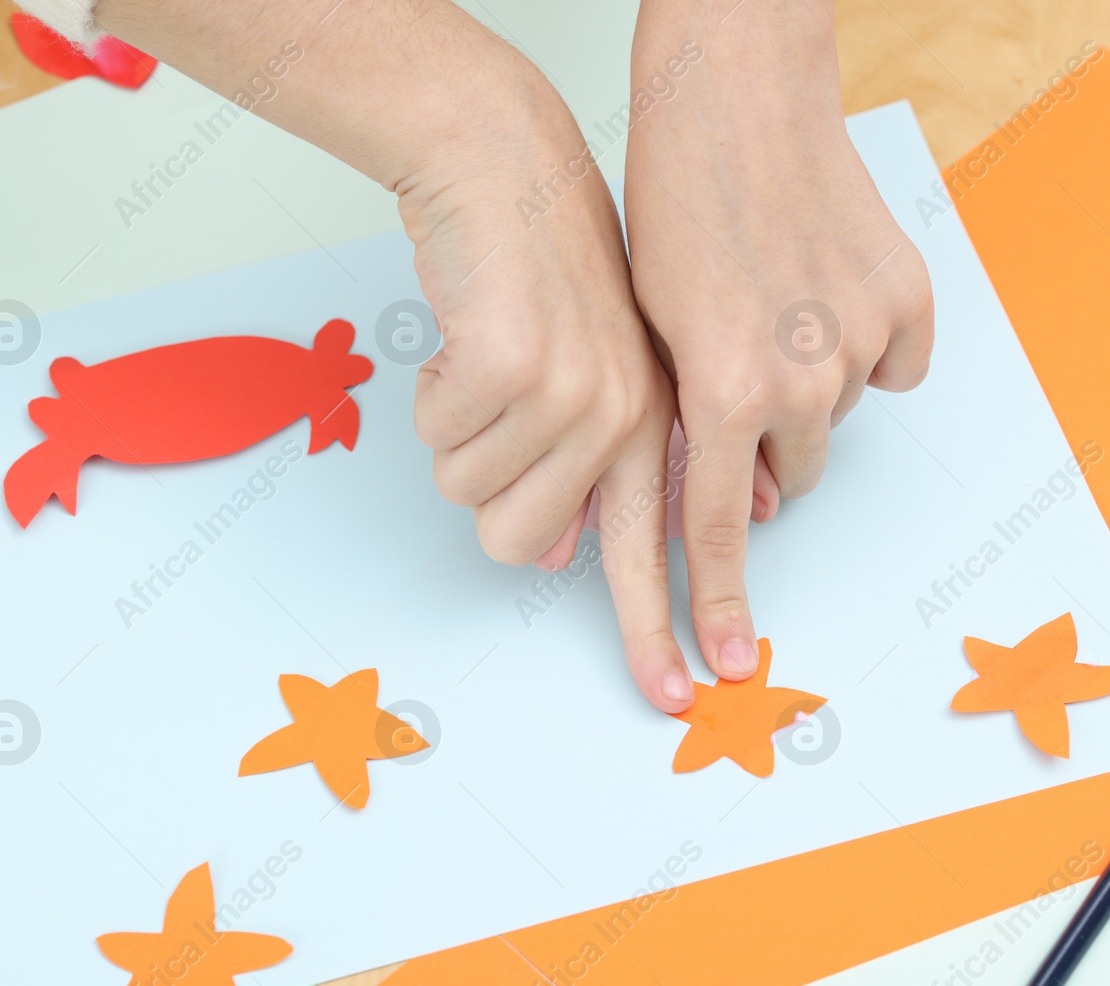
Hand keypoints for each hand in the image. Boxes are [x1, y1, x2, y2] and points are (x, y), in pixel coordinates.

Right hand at [97, 0, 696, 711]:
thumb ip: (582, 475)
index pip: (657, 553)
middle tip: (493, 411)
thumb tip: (550, 559)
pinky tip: (466, 335)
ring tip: (487, 361)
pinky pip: (434, 428)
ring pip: (464, 487)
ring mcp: (574, 391)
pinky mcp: (515, 364)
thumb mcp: (587, 378)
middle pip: (513, 539)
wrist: (506, 166)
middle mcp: (625, 417)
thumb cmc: (539, 273)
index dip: (660, 632)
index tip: (680, 697)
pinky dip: (429, 389)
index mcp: (651, 427)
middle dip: (478, 485)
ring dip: (452, 431)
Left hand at [625, 0, 933, 680]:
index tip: (728, 664)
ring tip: (775, 305)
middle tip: (738, 363)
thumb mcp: (653, 333)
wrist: (735, 101)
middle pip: (788, 472)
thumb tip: (748, 500)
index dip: (718, 604)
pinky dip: (863, 342)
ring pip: (838, 416)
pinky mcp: (910, 304)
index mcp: (720, 391)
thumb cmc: (674, 209)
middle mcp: (801, 382)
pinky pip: (893, 365)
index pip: (715, 526)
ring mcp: (863, 343)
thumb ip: (689, 427)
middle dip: (762, 441)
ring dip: (810, 386)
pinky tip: (825, 287)